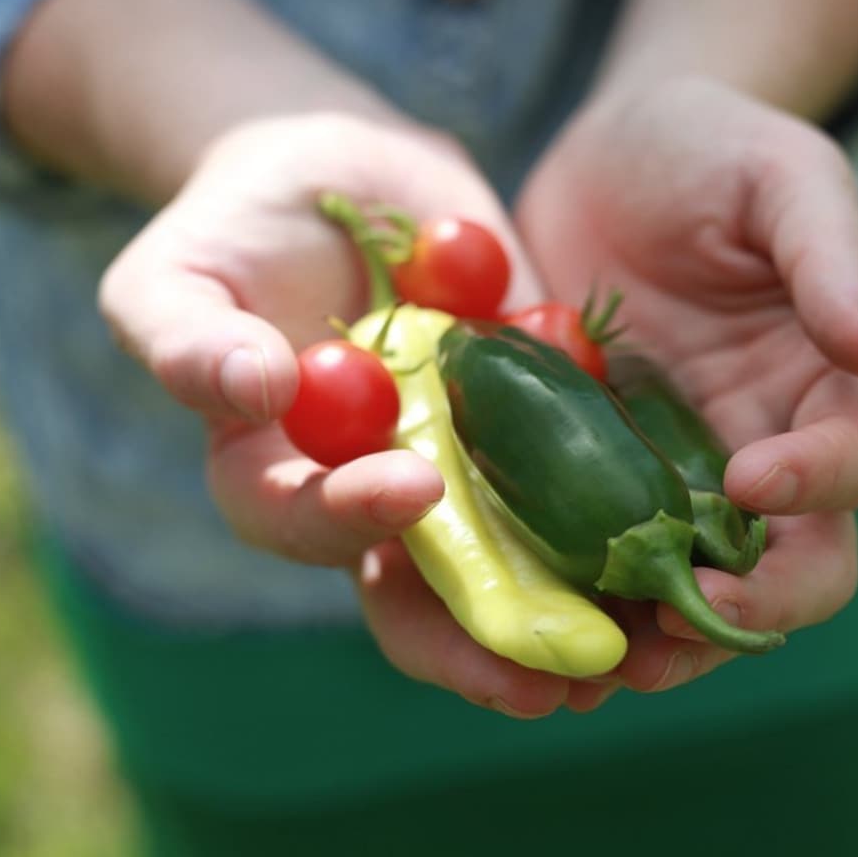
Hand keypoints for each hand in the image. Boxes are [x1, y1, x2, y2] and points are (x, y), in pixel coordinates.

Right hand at [99, 113, 616, 715]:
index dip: (346, 520)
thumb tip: (253, 390)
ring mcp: (460, 470)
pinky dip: (620, 523)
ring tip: (631, 653)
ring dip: (570, 614)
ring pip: (512, 565)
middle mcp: (371, 494)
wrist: (343, 180)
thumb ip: (187, 336)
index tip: (409, 485)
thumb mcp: (180, 269)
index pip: (302, 522)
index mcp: (275, 474)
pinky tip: (678, 546)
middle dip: (480, 639)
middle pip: (419, 592)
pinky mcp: (530, 429)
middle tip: (544, 676)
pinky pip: (576, 487)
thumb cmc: (235, 223)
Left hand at [516, 77, 857, 691]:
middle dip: (745, 608)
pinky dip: (575, 595)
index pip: (849, 462)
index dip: (817, 485)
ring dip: (659, 633)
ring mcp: (674, 471)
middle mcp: (760, 447)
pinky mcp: (593, 473)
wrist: (613, 153)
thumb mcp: (780, 176)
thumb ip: (830, 254)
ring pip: (691, 583)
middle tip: (674, 625)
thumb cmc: (714, 148)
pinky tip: (530, 615)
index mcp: (822, 386)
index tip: (753, 480)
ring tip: (603, 660)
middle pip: (787, 563)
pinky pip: (594, 552)